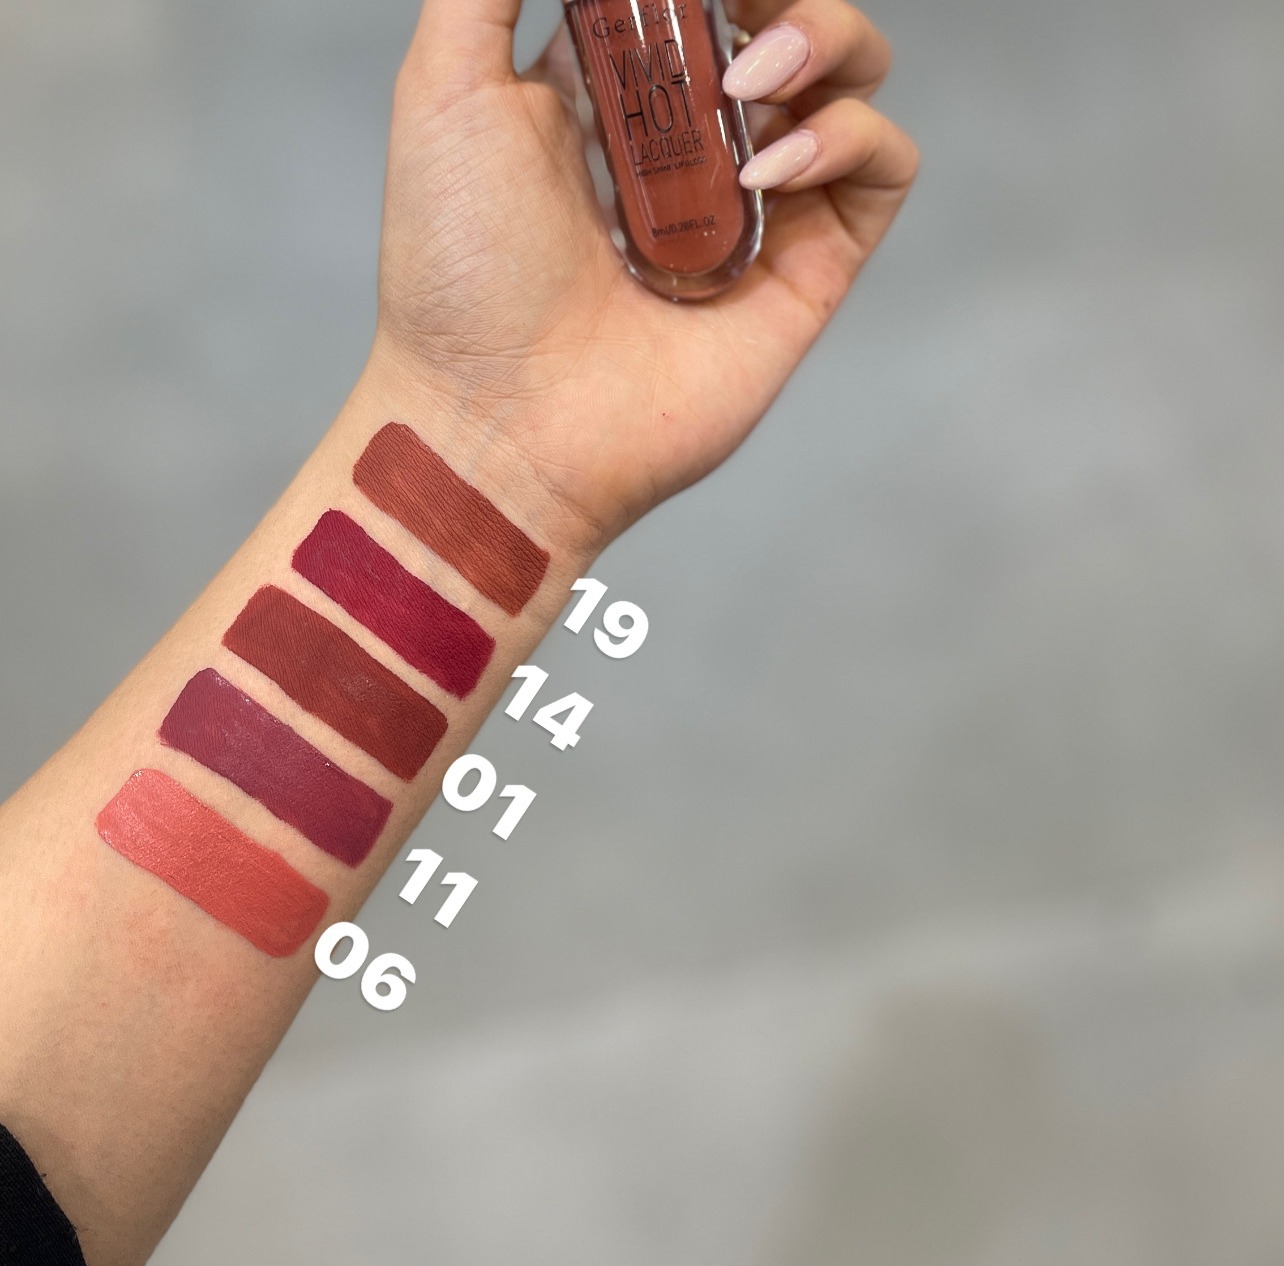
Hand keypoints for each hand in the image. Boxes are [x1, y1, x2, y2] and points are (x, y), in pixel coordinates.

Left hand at [373, 0, 917, 544]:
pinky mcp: (806, 271)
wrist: (499, 420)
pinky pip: (881, 167)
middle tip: (737, 5)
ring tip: (750, 81)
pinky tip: (768, 165)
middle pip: (787, 15)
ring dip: (826, 38)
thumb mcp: (445, 90)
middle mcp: (692, 143)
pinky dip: (849, 137)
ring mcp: (755, 206)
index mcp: (614, 92)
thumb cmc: (459, 271)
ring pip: (853, 76)